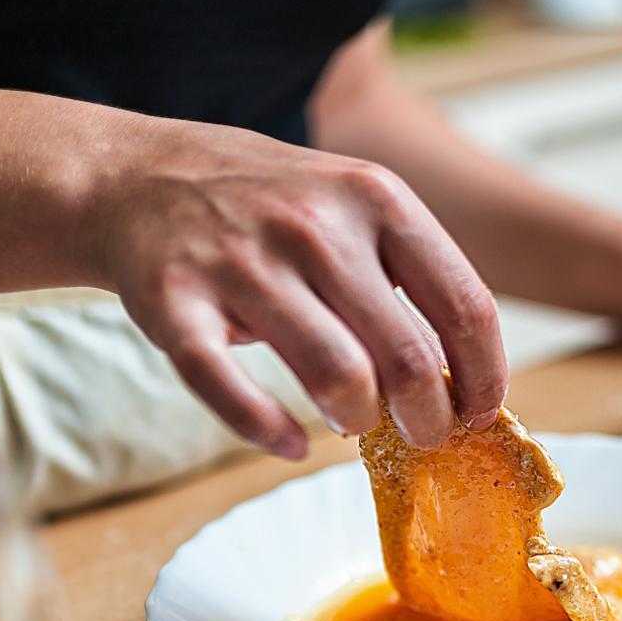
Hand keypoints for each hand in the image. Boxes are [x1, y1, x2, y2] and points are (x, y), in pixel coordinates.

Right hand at [81, 119, 507, 456]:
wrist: (137, 177)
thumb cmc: (269, 209)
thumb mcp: (349, 206)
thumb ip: (406, 276)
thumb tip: (464, 378)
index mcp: (375, 199)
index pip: (464, 306)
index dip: (484, 378)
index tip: (479, 415)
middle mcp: (312, 224)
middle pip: (409, 359)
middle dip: (427, 420)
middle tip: (420, 436)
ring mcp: (240, 262)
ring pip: (338, 378)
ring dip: (357, 419)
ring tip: (352, 420)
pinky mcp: (174, 304)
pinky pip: (231, 389)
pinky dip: (268, 431)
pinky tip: (289, 443)